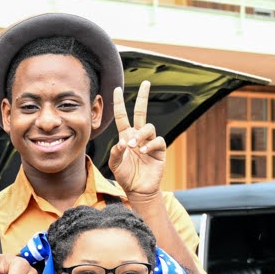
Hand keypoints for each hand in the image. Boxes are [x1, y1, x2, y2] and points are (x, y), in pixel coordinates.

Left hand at [107, 80, 165, 200]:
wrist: (138, 190)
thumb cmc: (126, 177)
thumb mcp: (115, 165)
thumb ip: (116, 153)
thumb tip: (122, 142)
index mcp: (126, 136)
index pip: (122, 116)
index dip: (119, 103)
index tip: (117, 89)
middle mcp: (138, 136)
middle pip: (142, 112)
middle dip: (143, 97)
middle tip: (146, 83)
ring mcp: (150, 142)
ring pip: (148, 127)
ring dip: (140, 135)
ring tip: (134, 147)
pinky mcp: (159, 151)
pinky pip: (157, 141)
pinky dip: (149, 145)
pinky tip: (142, 152)